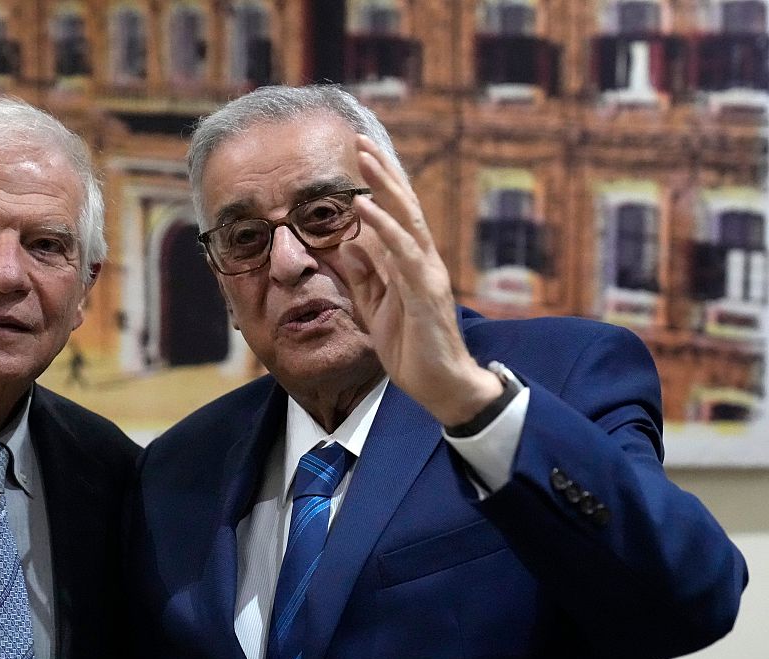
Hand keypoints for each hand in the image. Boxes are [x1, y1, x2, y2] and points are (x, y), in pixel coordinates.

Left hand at [348, 135, 501, 426]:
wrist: (441, 387)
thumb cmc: (413, 350)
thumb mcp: (377, 308)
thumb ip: (365, 276)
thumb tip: (349, 242)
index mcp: (412, 265)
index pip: (395, 215)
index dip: (379, 184)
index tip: (358, 156)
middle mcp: (424, 261)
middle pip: (403, 206)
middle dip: (382, 171)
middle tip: (360, 139)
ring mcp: (427, 274)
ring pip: (406, 219)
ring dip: (384, 186)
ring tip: (362, 158)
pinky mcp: (425, 292)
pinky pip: (402, 252)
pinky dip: (382, 226)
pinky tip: (363, 207)